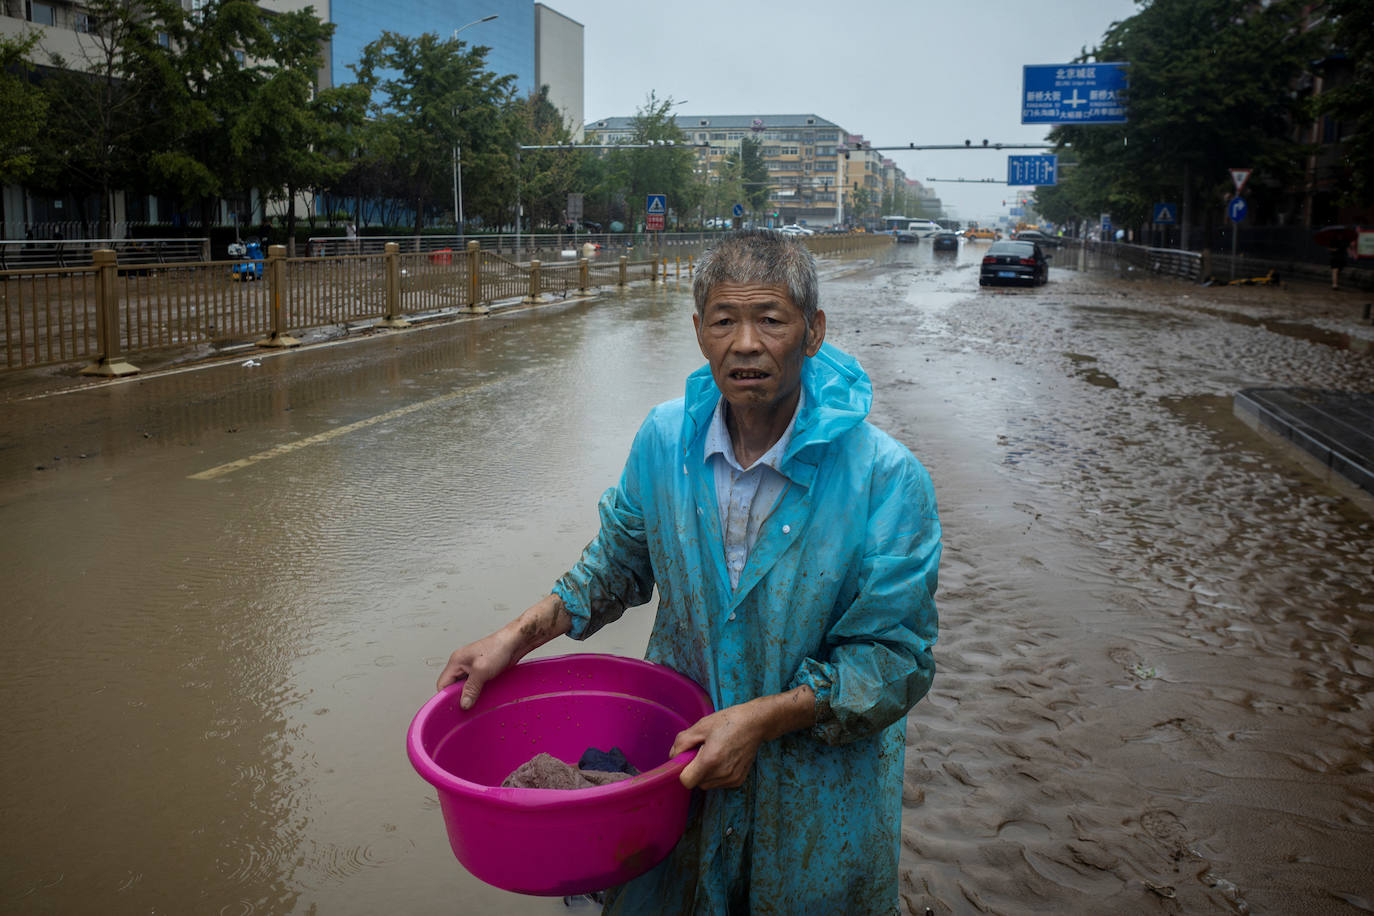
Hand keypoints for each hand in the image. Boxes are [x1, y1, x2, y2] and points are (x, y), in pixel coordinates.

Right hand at [434, 594, 571, 707]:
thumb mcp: (481, 671)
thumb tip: (464, 704)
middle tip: (468, 705)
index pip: (442, 684)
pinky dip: (476, 691)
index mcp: (455, 661)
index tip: (455, 708)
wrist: (515, 642)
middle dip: (459, 697)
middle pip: (452, 686)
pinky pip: (473, 684)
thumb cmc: (498, 649)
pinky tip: (483, 695)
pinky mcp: (480, 671)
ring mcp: (470, 668)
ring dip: (469, 694)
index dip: (446, 697)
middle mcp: (461, 664)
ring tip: (476, 701)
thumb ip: (471, 688)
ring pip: (463, 686)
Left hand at [670, 685, 815, 790]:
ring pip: (707, 784)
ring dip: (705, 773)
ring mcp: (731, 779)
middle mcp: (722, 774)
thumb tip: (673, 757)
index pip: (686, 781)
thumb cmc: (728, 721)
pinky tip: (724, 758)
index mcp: (710, 760)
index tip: (688, 757)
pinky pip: (718, 783)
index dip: (683, 769)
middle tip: (703, 750)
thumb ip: (682, 743)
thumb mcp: (701, 726)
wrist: (755, 723)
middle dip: (695, 769)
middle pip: (696, 783)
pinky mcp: (738, 780)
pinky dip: (717, 774)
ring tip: (715, 752)